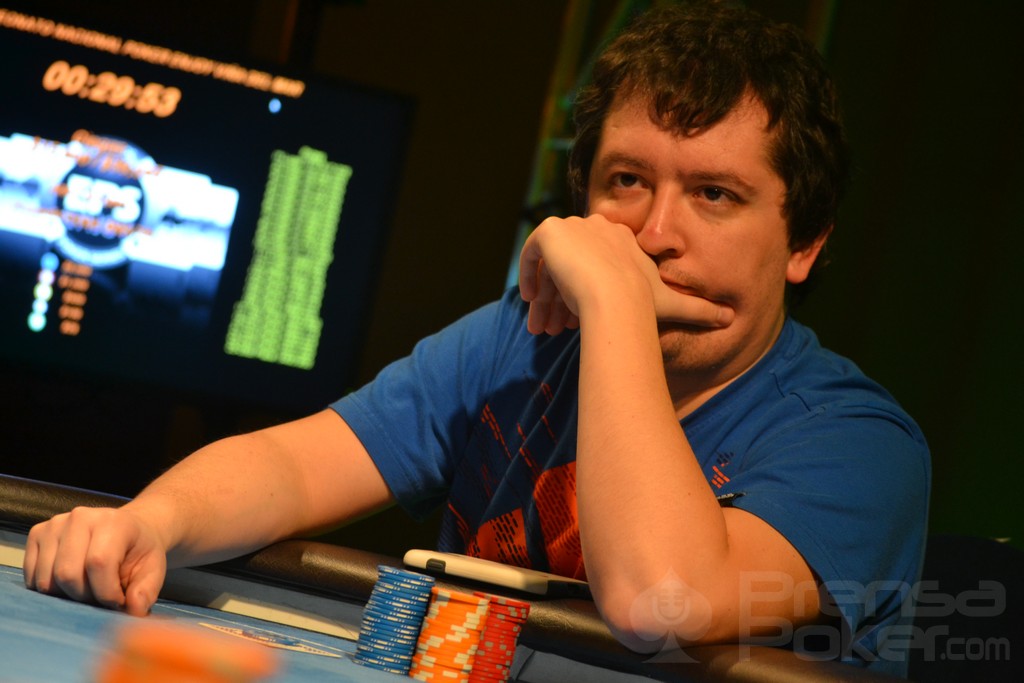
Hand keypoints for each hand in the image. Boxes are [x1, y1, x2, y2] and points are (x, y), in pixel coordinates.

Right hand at [23, 506, 167, 615]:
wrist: (128, 529)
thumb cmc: (138, 552)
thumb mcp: (153, 570)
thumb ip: (146, 591)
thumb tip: (135, 609)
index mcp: (113, 521)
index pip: (98, 563)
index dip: (106, 593)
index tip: (117, 602)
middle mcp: (80, 517)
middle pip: (67, 574)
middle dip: (85, 597)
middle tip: (101, 597)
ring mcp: (55, 523)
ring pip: (46, 579)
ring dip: (66, 595)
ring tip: (87, 588)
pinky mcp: (37, 533)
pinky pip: (32, 575)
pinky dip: (50, 589)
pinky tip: (70, 583)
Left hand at [519, 215, 732, 334]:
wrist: (614, 299)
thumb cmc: (644, 304)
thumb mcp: (674, 304)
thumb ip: (700, 309)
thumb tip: (731, 318)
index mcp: (622, 238)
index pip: (597, 263)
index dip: (587, 292)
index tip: (580, 322)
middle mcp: (597, 226)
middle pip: (572, 264)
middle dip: (562, 301)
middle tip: (554, 331)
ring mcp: (573, 227)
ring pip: (552, 263)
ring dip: (544, 297)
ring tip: (542, 329)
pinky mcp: (550, 232)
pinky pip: (531, 249)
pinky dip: (527, 272)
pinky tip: (529, 300)